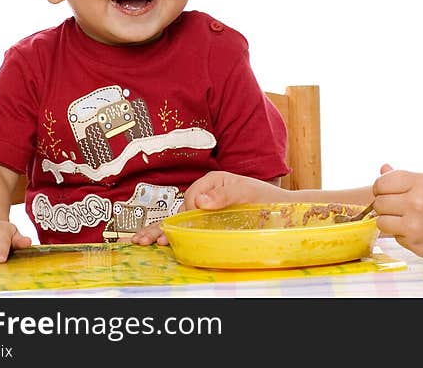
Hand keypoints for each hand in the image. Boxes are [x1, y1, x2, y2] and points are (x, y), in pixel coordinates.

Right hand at [131, 171, 287, 245]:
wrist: (281, 209)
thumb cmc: (265, 197)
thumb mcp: (246, 192)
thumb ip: (224, 195)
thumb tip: (200, 200)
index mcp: (212, 181)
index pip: (191, 197)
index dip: (189, 211)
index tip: (192, 221)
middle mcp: (206, 193)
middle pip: (179, 209)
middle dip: (160, 224)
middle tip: (143, 239)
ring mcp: (206, 208)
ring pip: (179, 220)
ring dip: (160, 231)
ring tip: (142, 241)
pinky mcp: (209, 220)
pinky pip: (188, 227)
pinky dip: (172, 234)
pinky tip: (159, 241)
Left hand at [372, 169, 422, 263]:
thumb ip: (406, 178)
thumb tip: (382, 169)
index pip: (383, 183)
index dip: (381, 187)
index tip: (386, 190)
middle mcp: (417, 204)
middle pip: (379, 203)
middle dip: (384, 204)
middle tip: (397, 205)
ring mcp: (416, 227)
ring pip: (382, 222)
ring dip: (389, 220)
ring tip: (406, 218)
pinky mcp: (417, 245)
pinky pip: (396, 237)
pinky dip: (403, 234)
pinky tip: (419, 230)